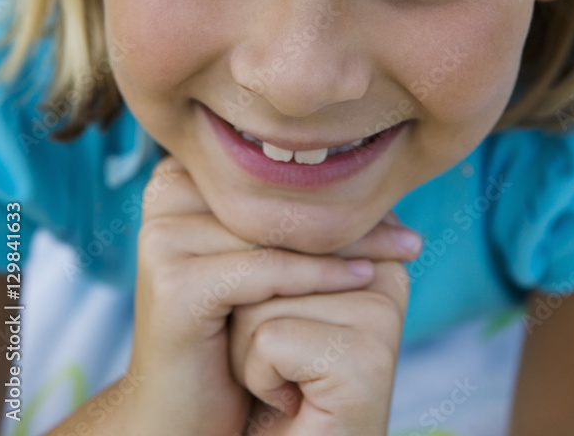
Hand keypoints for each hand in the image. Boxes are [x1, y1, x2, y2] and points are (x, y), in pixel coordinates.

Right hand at [122, 156, 387, 435]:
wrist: (180, 414)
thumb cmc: (226, 330)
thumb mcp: (254, 256)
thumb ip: (283, 208)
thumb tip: (366, 162)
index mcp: (181, 176)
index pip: (273, 170)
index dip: (337, 187)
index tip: (393, 204)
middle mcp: (165, 195)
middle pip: (276, 199)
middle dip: (348, 216)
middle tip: (410, 235)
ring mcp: (163, 238)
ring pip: (276, 232)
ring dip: (346, 244)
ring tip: (402, 253)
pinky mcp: (174, 283)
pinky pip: (265, 270)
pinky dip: (318, 276)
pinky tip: (364, 279)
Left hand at [230, 211, 421, 435]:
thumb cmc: (264, 375)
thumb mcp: (270, 292)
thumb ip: (275, 237)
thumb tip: (242, 188)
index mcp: (371, 246)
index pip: (280, 224)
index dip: (252, 271)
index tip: (275, 317)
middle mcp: (388, 272)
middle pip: (269, 254)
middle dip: (248, 308)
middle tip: (278, 353)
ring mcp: (383, 316)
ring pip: (263, 297)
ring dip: (248, 348)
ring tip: (283, 376)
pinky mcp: (365, 360)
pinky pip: (268, 341)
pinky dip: (258, 377)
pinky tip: (288, 400)